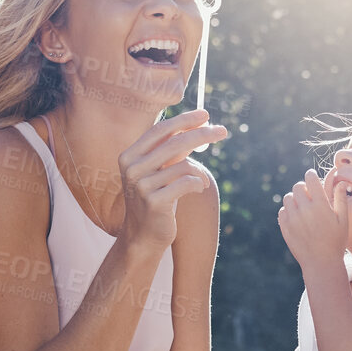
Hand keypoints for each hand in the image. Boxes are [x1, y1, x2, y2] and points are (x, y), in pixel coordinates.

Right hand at [117, 110, 226, 252]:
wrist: (143, 236)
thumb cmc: (155, 199)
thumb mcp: (160, 171)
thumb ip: (172, 150)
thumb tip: (199, 125)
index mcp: (129, 156)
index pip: (160, 130)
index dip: (184, 120)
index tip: (205, 114)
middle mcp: (132, 168)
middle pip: (174, 143)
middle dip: (202, 135)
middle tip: (222, 131)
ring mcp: (142, 185)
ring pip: (184, 165)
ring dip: (200, 172)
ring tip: (203, 182)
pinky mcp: (154, 202)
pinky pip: (187, 183)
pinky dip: (198, 183)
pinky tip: (199, 189)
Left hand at [277, 168, 348, 272]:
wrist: (321, 262)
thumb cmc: (336, 241)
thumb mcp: (343, 220)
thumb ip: (340, 199)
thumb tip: (340, 182)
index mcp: (320, 204)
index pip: (310, 179)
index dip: (311, 175)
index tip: (312, 176)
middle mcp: (304, 209)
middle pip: (297, 186)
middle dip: (303, 187)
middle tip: (309, 194)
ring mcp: (292, 218)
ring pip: (288, 198)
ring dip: (295, 199)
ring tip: (303, 207)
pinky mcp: (285, 226)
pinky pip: (282, 211)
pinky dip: (288, 211)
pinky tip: (297, 217)